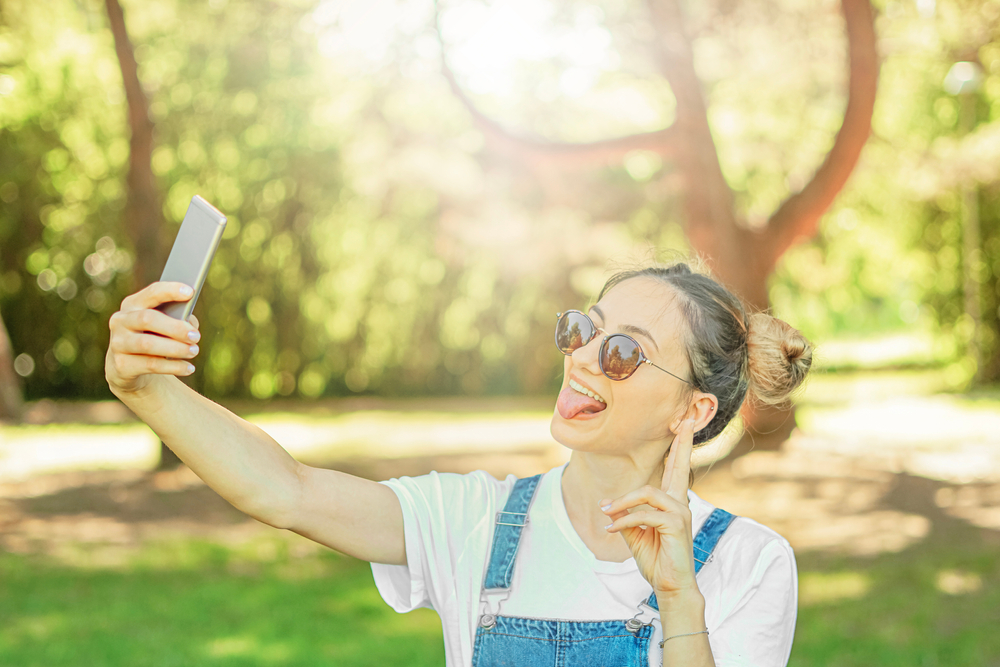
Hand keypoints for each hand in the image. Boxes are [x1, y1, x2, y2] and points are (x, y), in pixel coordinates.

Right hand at [105, 281, 201, 394]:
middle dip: (175, 327)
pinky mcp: (121, 365)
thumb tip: (190, 325)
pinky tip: (189, 368)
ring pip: (147, 344)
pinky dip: (173, 366)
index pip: (151, 292)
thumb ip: (177, 319)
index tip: (190, 292)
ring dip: (176, 348)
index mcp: (133, 304)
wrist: (129, 366)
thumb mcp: (164, 325)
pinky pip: (150, 365)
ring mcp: (118, 343)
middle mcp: (121, 320)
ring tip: (194, 351)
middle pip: (148, 319)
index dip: (170, 290)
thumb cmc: (154, 337)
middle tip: (196, 336)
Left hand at [601, 418, 697, 597]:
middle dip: (681, 443)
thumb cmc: (655, 559)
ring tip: (606, 513)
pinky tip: (613, 528)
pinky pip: (644, 514)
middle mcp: (679, 503)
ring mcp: (680, 512)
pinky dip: (625, 520)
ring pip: (646, 493)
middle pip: (679, 466)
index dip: (678, 447)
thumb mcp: (635, 534)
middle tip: (685, 420)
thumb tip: (610, 505)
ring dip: (622, 502)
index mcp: (671, 503)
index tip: (683, 424)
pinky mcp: (676, 524)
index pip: (675, 470)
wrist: (669, 585)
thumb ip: (627, 517)